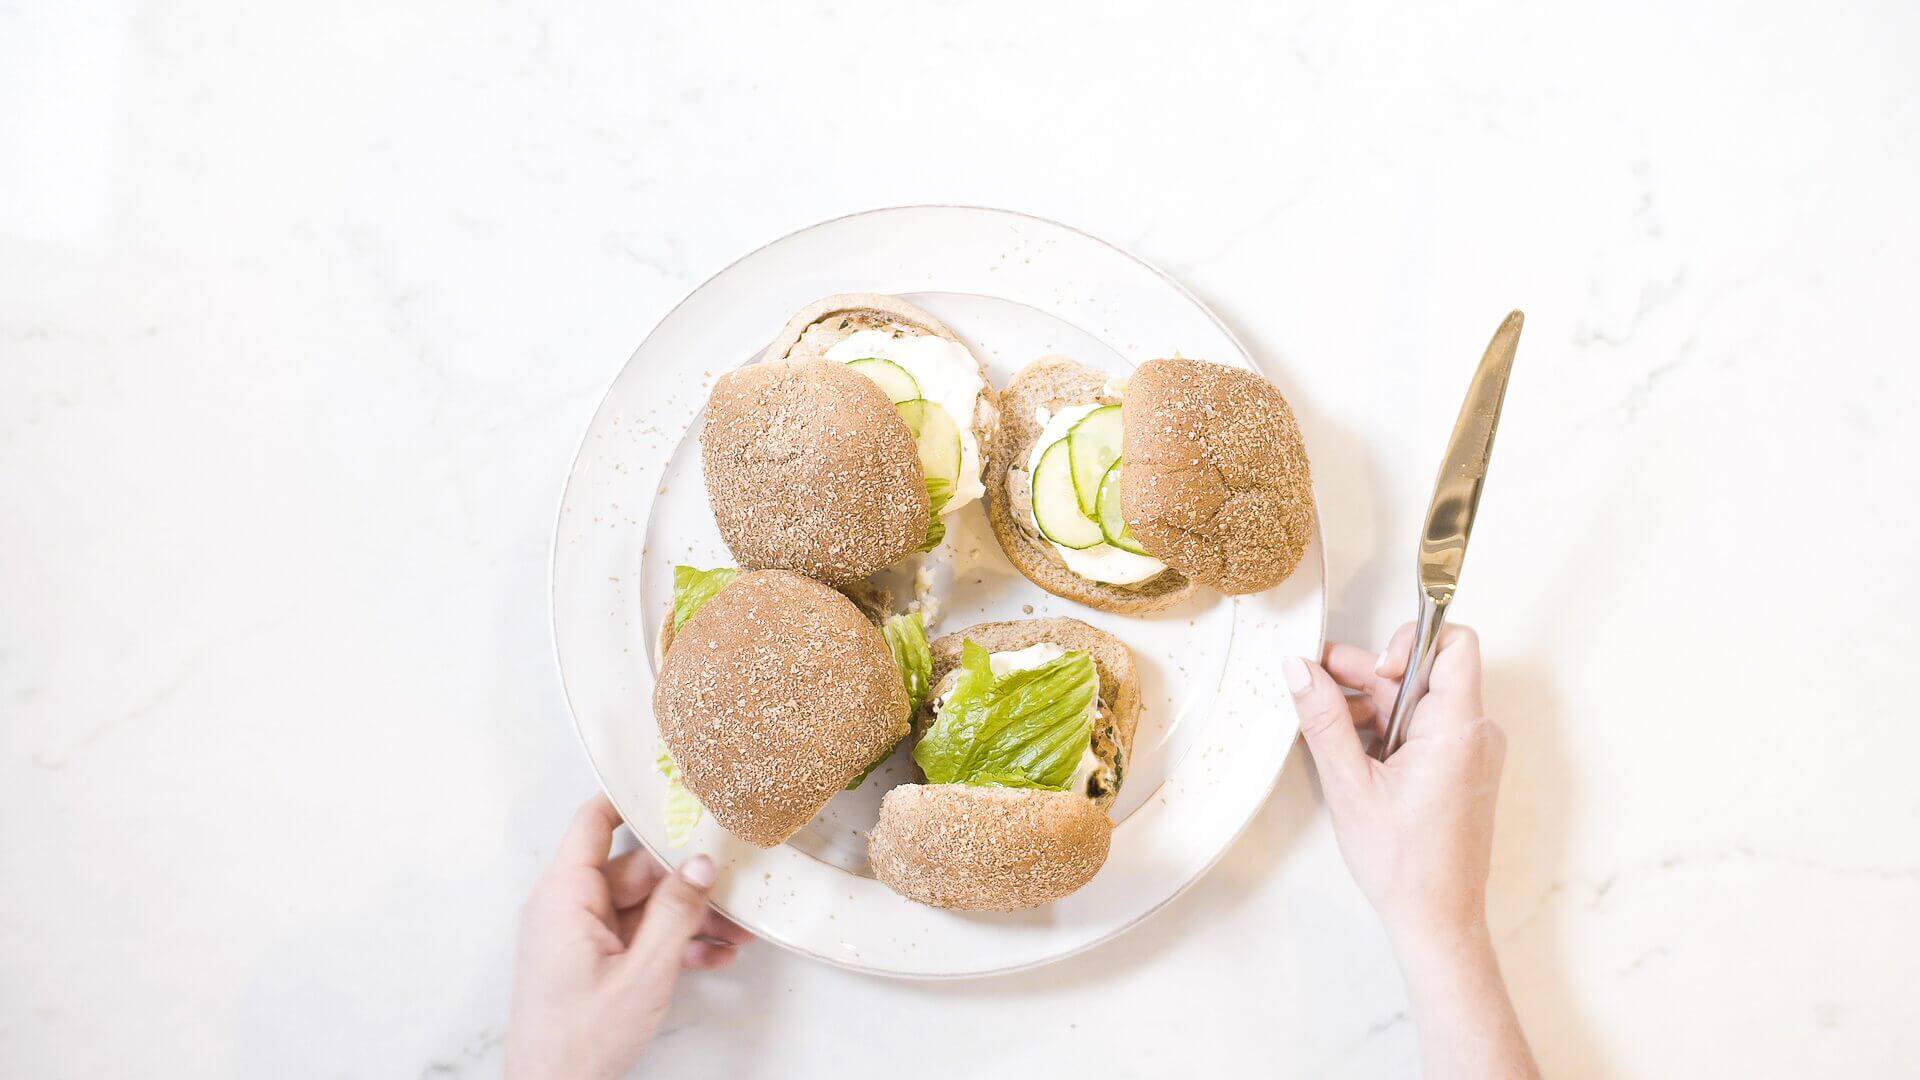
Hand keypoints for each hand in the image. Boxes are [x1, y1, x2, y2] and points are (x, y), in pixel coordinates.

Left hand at [505, 795, 751, 1079]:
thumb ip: (675, 914)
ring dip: (690, 917)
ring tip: (739, 929)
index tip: (675, 783)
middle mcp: (568, 907)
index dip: (632, 798)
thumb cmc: (579, 1040)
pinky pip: (638, 936)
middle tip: (736, 883)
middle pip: (635, 869)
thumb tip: (702, 862)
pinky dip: (674, 943)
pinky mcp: (593, 961)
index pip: (594, 821)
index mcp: (565, 895)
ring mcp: (581, 935)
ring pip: (644, 906)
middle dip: (687, 879)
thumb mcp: (642, 974)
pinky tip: (716, 955)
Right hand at [1288, 625, 1537, 1079]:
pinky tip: (1354, 759)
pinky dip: (1386, 732)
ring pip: (1417, 701)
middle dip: (1368, 678)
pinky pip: (1423, 727)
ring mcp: (1470, 751)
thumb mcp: (1349, 785)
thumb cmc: (1404, 864)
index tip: (1373, 669)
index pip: (1454, 644)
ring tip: (1333, 739)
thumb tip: (1298, 667)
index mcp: (1456, 729)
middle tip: (1318, 693)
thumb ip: (1323, 718)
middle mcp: (1474, 733)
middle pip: (1422, 673)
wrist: (1437, 919)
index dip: (1409, 640)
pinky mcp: (1461, 768)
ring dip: (1371, 708)